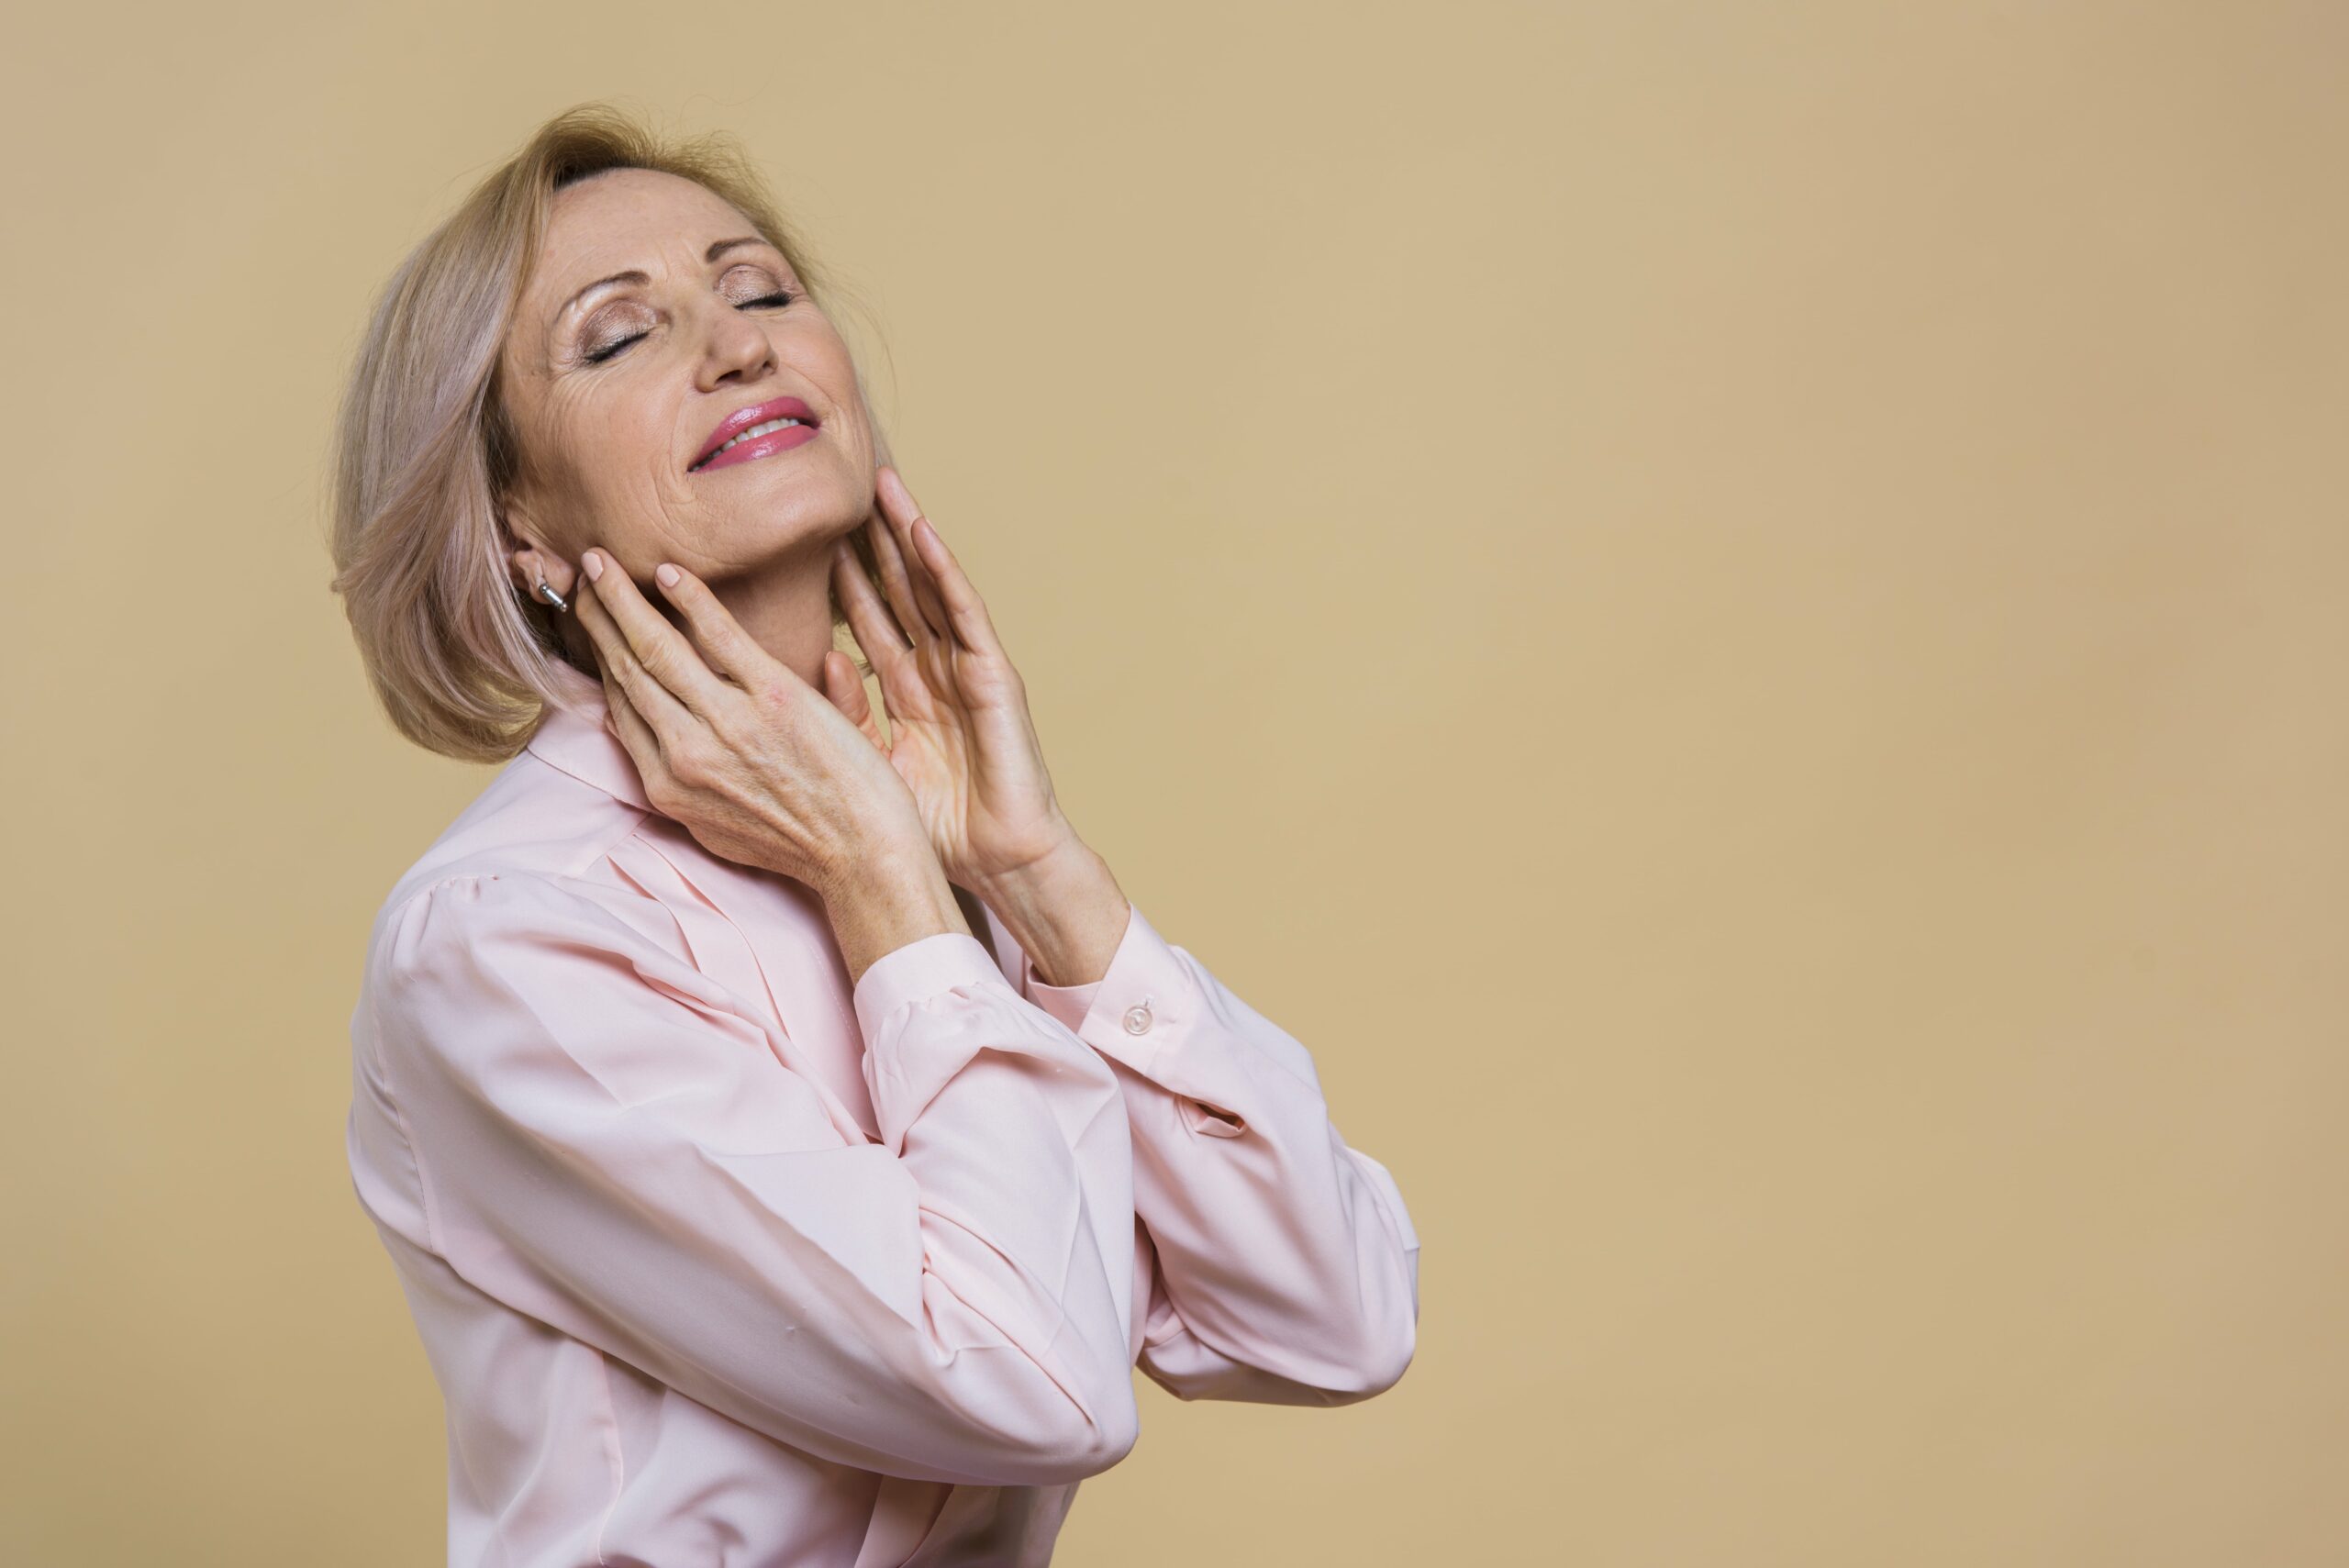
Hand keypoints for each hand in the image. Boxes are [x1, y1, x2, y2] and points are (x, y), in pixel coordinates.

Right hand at [569, 546, 929, 898]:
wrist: (864, 856)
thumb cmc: (804, 846)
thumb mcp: (722, 830)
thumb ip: (688, 785)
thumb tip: (669, 744)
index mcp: (668, 788)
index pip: (621, 708)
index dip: (601, 660)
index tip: (591, 625)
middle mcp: (686, 754)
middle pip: (627, 671)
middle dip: (597, 618)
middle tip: (580, 575)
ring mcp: (728, 723)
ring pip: (656, 647)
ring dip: (622, 598)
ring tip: (602, 561)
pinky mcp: (773, 698)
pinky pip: (720, 635)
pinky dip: (690, 599)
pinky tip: (667, 572)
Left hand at [829, 466, 1083, 894]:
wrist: (999, 861)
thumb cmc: (938, 827)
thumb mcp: (871, 763)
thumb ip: (847, 713)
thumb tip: (818, 658)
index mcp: (910, 692)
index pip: (870, 620)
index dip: (844, 577)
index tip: (809, 535)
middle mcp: (938, 670)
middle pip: (900, 590)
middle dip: (874, 539)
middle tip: (842, 485)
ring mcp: (968, 667)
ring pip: (931, 586)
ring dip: (908, 534)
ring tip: (883, 483)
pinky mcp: (994, 674)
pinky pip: (964, 612)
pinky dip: (944, 571)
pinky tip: (923, 533)